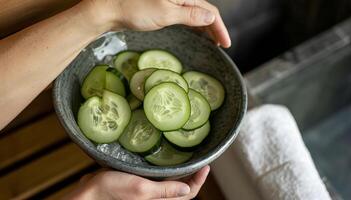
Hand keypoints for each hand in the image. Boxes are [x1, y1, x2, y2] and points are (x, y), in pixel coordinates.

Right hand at [66, 166, 209, 199]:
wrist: (91, 191)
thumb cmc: (113, 190)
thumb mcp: (141, 189)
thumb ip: (164, 191)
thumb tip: (187, 189)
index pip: (188, 194)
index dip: (199, 181)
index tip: (206, 166)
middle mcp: (157, 199)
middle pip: (183, 190)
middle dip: (194, 177)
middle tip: (201, 160)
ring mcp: (151, 193)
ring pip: (174, 186)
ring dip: (183, 174)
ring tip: (190, 159)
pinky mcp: (144, 186)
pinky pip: (163, 182)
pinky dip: (170, 173)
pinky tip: (169, 162)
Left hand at [83, 0, 230, 47]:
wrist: (109, 9)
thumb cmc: (135, 10)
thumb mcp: (166, 14)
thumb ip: (191, 15)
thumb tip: (212, 16)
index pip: (209, 10)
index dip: (220, 27)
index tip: (226, 44)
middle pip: (204, 10)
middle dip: (214, 28)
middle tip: (221, 45)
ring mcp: (171, 0)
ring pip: (194, 12)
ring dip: (204, 27)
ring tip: (212, 42)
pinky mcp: (163, 5)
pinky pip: (184, 14)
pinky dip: (193, 24)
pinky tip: (195, 32)